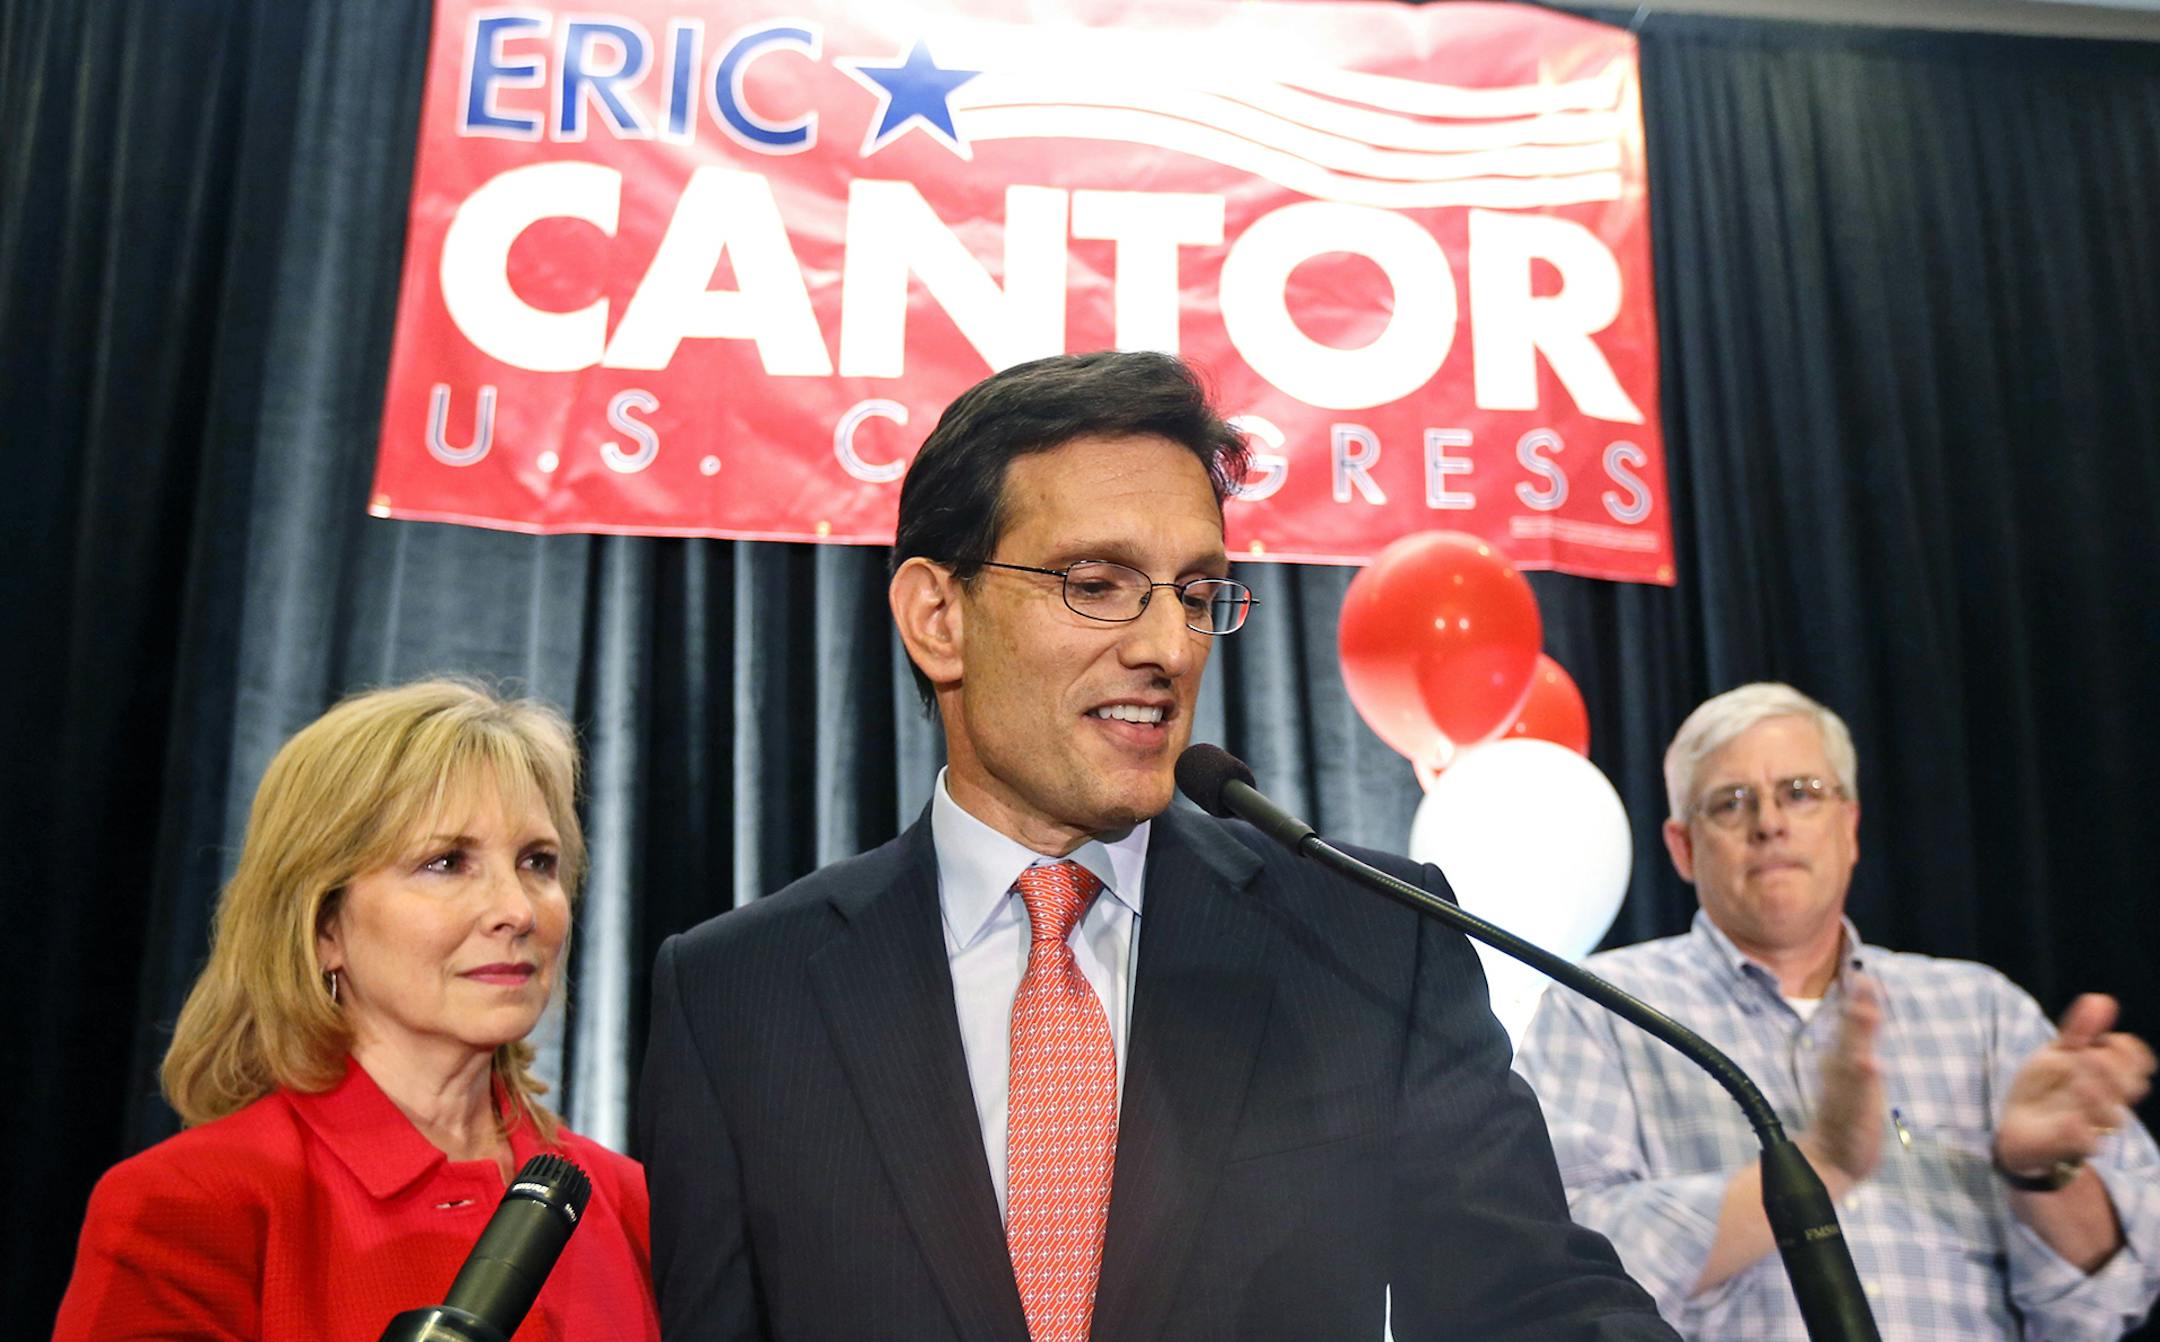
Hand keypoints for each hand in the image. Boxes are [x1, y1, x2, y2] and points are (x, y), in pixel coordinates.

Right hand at [1797, 974, 1884, 1189]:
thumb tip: (1863, 1012)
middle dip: (1857, 1010)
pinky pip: (1858, 1094)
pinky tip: (1871, 1063)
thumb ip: (1857, 1045)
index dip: (1858, 999)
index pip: (1850, 1024)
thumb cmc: (1846, 1115)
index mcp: (1841, 1060)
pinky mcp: (1851, 1114)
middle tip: (1864, 982)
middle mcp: (1839, 1071)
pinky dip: (1864, 1078)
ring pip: (1852, 1058)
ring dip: (1859, 1036)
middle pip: (1849, 1035)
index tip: (1864, 974)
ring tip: (1866, 1013)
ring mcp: (1844, 1092)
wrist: (1828, 1159)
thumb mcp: (1853, 1076)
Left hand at [1995, 993, 2155, 1177]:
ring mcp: (2092, 1124)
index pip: (2138, 1062)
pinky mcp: (2070, 1145)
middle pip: (2129, 1087)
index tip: (2107, 1040)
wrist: (2016, 1125)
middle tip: (2090, 1056)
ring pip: (2110, 1116)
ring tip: (2079, 1081)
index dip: (2129, 1051)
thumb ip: (2079, 1031)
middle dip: (2114, 1070)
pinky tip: (2069, 1118)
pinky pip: (2084, 1142)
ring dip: (2098, 1097)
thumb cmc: (2044, 1086)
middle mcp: (2108, 1100)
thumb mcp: (2057, 1053)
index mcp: (2108, 1075)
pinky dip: (2079, 1130)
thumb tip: (2102, 999)